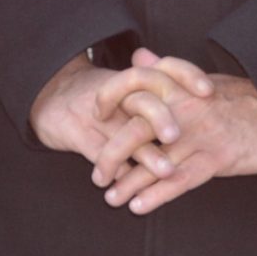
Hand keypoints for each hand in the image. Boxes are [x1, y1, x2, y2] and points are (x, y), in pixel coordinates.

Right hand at [29, 54, 213, 171]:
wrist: (47, 96)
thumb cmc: (95, 94)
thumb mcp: (126, 85)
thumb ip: (162, 89)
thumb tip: (206, 96)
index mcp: (133, 82)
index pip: (163, 70)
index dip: (186, 77)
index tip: (208, 90)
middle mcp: (117, 98)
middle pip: (141, 102)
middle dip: (160, 118)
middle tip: (177, 136)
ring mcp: (97, 118)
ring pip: (125, 135)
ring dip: (146, 155)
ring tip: (166, 171)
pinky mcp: (78, 134)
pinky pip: (99, 153)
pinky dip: (117, 170)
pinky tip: (132, 185)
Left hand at [97, 50, 256, 214]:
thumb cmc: (245, 99)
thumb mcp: (204, 79)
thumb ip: (168, 71)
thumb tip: (139, 56)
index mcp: (180, 86)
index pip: (134, 84)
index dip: (110, 97)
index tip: (96, 115)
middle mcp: (185, 109)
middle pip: (136, 129)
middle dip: (111, 154)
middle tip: (97, 175)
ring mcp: (200, 134)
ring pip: (155, 160)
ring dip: (129, 182)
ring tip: (109, 198)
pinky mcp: (218, 158)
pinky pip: (181, 179)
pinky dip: (157, 194)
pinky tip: (138, 206)